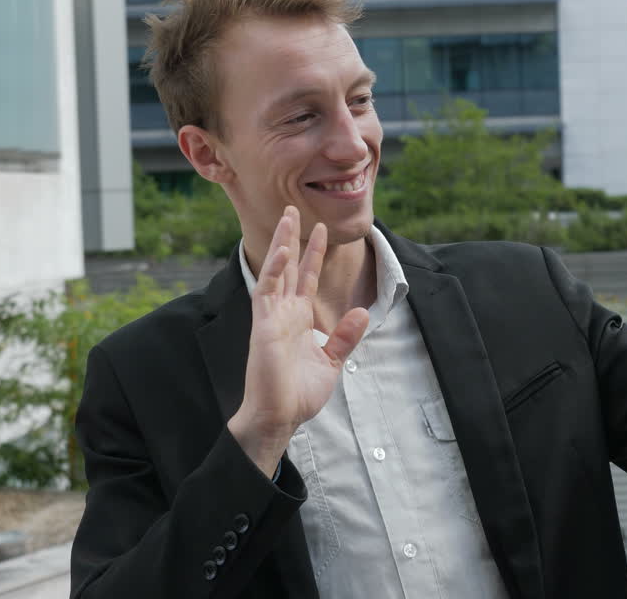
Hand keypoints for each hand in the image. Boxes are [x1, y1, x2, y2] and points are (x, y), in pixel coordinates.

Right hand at [227, 206, 368, 475]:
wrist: (280, 416)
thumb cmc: (299, 393)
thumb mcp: (332, 361)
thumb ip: (345, 337)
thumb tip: (362, 312)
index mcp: (297, 319)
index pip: (306, 278)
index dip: (313, 254)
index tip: (321, 229)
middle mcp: (283, 313)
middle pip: (288, 267)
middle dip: (292, 238)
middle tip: (293, 209)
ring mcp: (271, 318)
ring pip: (275, 272)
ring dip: (281, 244)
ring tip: (288, 217)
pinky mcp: (263, 327)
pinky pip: (267, 292)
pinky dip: (274, 271)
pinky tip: (283, 251)